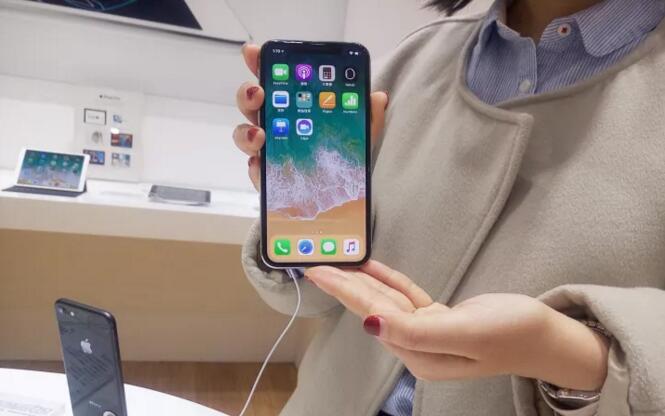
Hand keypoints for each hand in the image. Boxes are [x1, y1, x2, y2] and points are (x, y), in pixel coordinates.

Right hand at [233, 44, 388, 190]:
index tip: (254, 52)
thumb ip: (368, 115)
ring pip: (244, 136)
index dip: (260, 63)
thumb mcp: (361, 135)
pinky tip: (261, 166)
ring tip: (260, 135)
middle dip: (248, 94)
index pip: (273, 80)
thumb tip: (378, 97)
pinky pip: (256, 172)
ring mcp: (269, 151)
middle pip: (251, 104)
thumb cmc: (346, 160)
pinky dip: (256, 168)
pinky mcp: (269, 178)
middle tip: (259, 92)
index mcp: (294, 107)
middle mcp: (276, 125)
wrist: (343, 199)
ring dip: (246, 132)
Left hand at [305, 261, 609, 390]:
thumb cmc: (513, 334)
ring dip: (363, 281)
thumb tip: (371, 324)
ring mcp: (430, 332)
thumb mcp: (466, 333)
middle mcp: (420, 345)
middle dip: (344, 286)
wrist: (549, 336)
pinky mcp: (441, 319)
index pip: (375, 315)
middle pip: (375, 308)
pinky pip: (409, 298)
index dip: (345, 292)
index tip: (319, 274)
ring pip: (389, 302)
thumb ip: (416, 332)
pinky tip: (372, 269)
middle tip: (316, 265)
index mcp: (421, 353)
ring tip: (338, 263)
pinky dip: (391, 281)